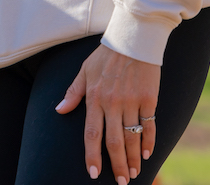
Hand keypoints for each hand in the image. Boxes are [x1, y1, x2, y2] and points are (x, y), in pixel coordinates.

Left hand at [56, 44, 158, 183]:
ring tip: (134, 173)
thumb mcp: (84, 70)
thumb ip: (73, 92)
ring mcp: (132, 101)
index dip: (92, 156)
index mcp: (94, 98)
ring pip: (132, 137)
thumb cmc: (106, 55)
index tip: (94, 173)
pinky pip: (149, 125)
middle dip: (117, 165)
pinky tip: (148, 154)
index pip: (91, 134)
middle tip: (122, 182)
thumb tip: (59, 110)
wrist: (132, 38)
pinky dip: (149, 141)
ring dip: (133, 158)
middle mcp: (112, 103)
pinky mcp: (149, 98)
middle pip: (114, 141)